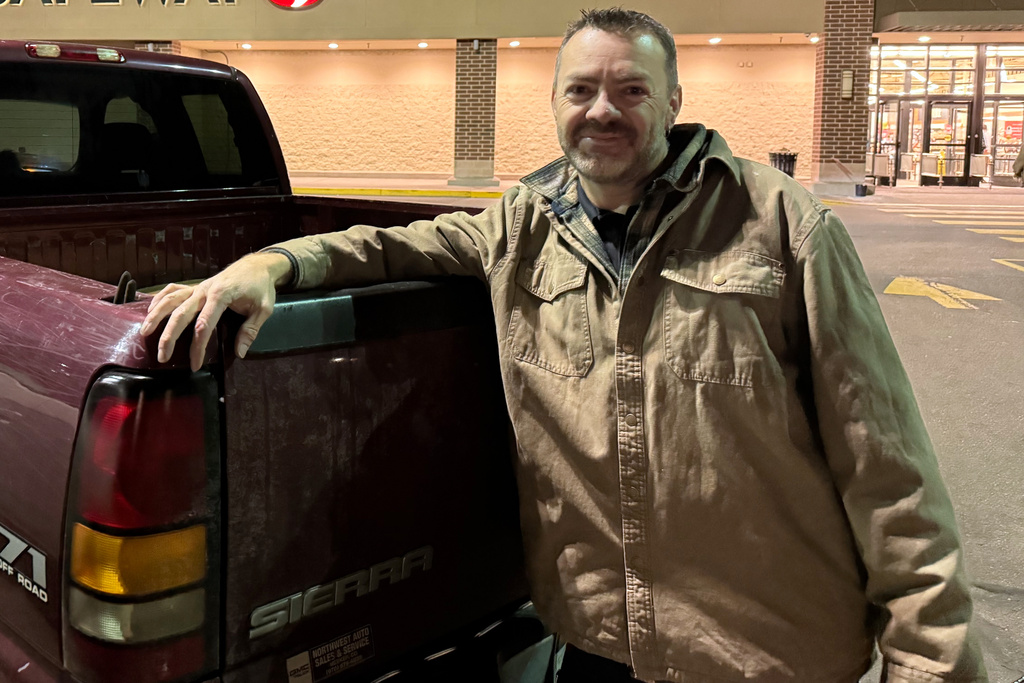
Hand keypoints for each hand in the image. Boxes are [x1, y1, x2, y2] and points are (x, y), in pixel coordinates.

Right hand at [139, 251, 292, 371]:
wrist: (257, 265)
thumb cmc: (260, 287)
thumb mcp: (263, 309)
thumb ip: (250, 330)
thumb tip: (240, 353)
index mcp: (221, 296)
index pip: (204, 325)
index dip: (198, 347)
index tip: (194, 364)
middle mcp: (204, 290)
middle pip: (180, 314)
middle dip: (169, 337)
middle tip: (162, 356)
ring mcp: (197, 287)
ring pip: (171, 300)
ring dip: (156, 315)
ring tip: (145, 332)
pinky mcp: (195, 286)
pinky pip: (172, 290)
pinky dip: (159, 298)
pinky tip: (150, 310)